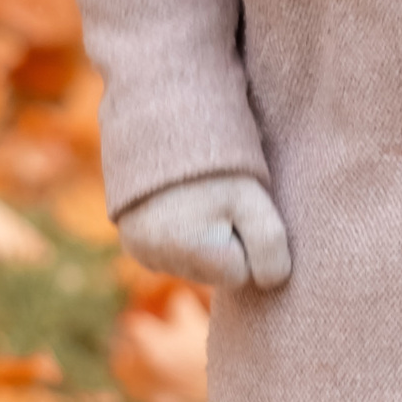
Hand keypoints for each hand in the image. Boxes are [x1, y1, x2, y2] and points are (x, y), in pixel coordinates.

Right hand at [118, 173, 292, 292]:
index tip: (238, 207)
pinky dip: (180, 236)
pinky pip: (170, 255)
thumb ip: (271, 245)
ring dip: (202, 241)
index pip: (242, 275)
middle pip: (214, 274)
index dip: (248, 241)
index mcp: (192, 253)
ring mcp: (140, 253)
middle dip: (224, 243)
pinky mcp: (130, 243)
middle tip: (218, 200)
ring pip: (193, 266)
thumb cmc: (218, 161)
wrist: (164, 119)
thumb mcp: (254, 198)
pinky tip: (179, 205)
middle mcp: (158, 260)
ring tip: (198, 198)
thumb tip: (270, 282)